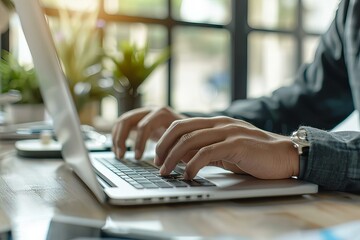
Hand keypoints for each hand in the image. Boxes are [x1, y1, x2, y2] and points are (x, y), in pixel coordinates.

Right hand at [112, 106, 186, 158]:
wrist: (191, 126)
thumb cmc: (190, 136)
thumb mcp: (187, 141)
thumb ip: (181, 149)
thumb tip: (174, 161)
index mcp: (163, 114)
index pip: (145, 125)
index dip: (139, 142)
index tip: (138, 158)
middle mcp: (152, 110)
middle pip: (130, 119)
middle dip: (123, 138)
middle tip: (122, 157)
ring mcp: (144, 113)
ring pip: (123, 121)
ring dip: (118, 138)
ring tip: (119, 156)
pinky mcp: (139, 119)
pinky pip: (122, 124)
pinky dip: (118, 137)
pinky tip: (120, 151)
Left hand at [154, 116, 298, 179]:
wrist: (285, 155)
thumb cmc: (255, 154)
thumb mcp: (226, 149)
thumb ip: (207, 149)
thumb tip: (184, 158)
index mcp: (215, 122)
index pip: (182, 124)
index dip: (165, 139)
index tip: (158, 155)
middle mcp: (220, 123)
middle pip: (181, 129)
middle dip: (164, 146)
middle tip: (157, 163)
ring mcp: (228, 132)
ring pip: (191, 140)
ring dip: (173, 158)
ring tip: (166, 172)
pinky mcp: (237, 144)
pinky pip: (207, 152)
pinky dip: (193, 165)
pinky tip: (187, 175)